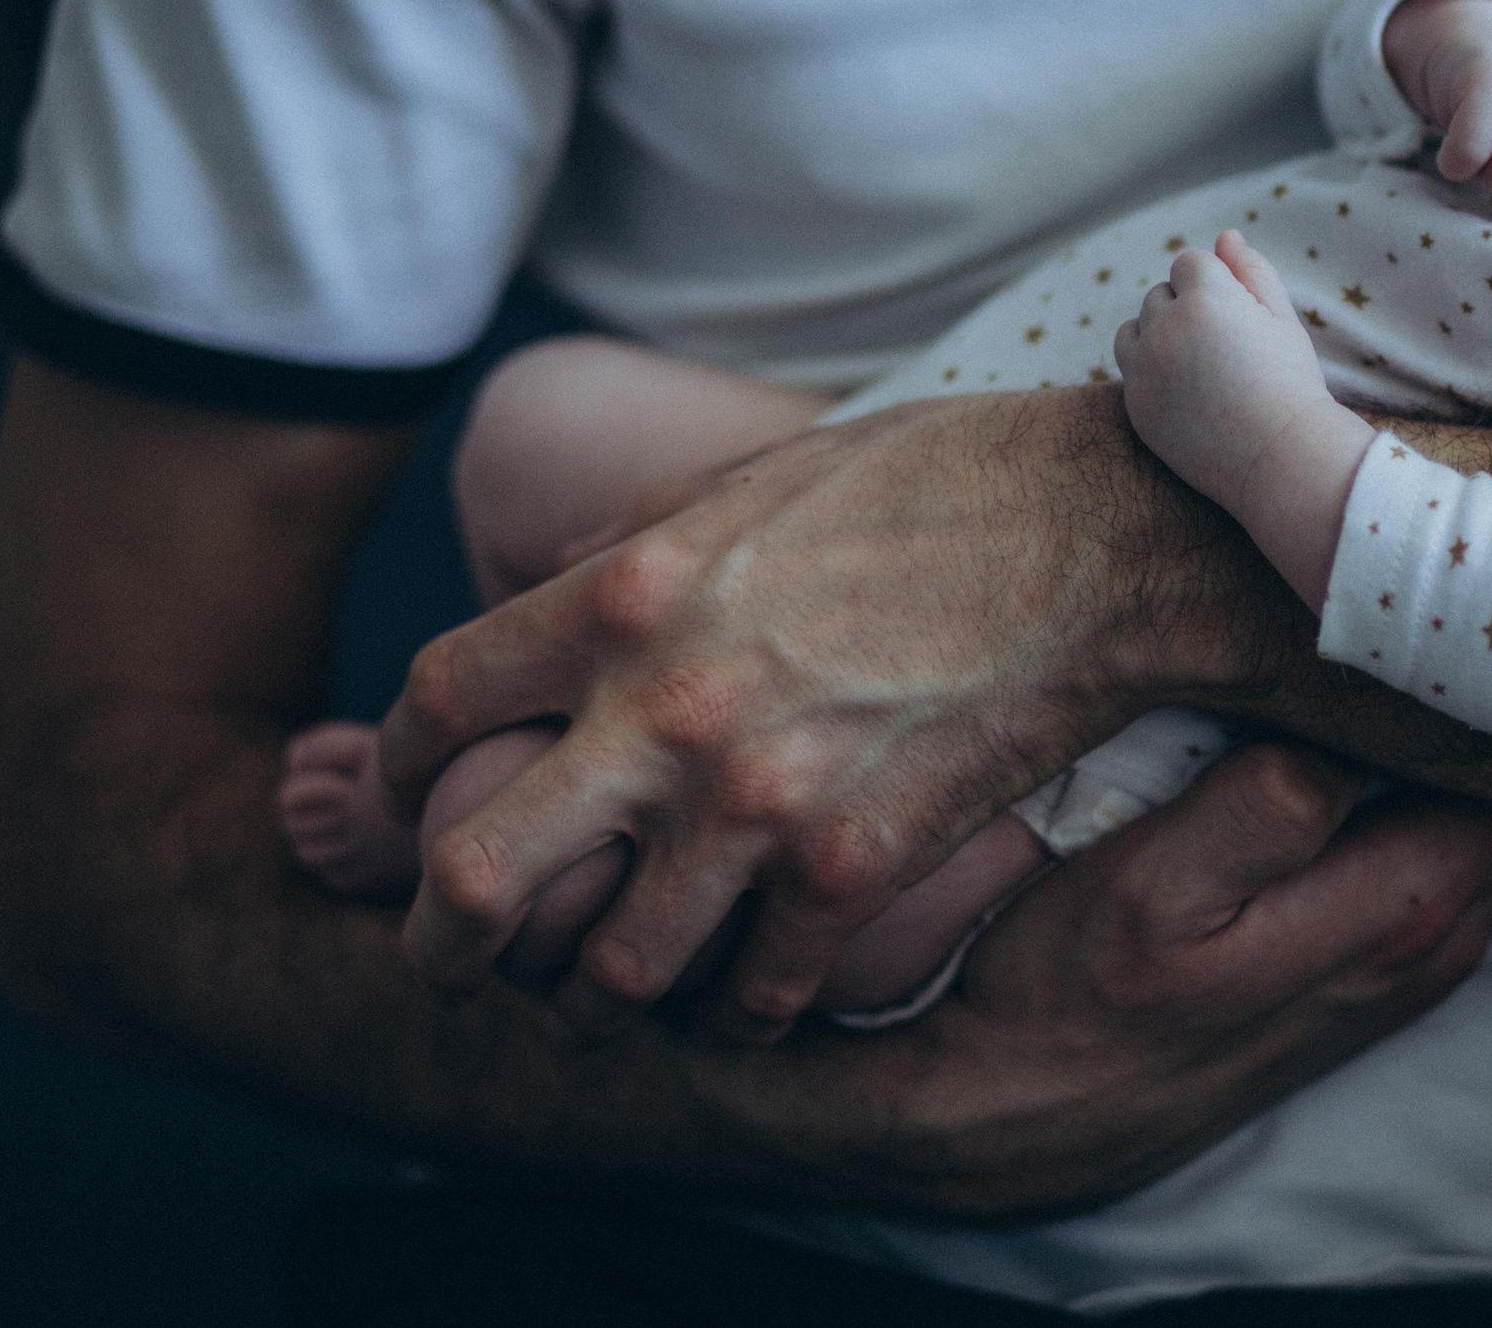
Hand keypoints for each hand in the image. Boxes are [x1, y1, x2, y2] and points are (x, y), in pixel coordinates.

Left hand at [374, 386, 1195, 1044]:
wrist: (1098, 536)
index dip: (392, 769)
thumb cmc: (936, 483)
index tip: (403, 799)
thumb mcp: (752, 478)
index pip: (436, 700)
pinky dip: (747, 1013)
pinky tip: (756, 999)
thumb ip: (637, 548)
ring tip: (617, 994)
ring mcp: (760, 799)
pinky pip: (762, 992)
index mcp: (626, 591)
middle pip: (474, 870)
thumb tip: (557, 597)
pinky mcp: (857, 865)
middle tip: (451, 959)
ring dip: (606, 995)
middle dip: (439, 938)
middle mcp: (667, 707)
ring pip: (615, 969)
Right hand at [845, 742, 1491, 1216]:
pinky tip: (1425, 723)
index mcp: (1402, 908)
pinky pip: (1460, 856)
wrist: (1008, 1121)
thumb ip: (1264, 809)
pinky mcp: (1369, 968)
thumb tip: (1363, 729)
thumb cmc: (1064, 993)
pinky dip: (1467, 789)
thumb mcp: (1145, 892)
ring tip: (1484, 621)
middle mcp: (1431, 942)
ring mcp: (1408, 962)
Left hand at [1114, 231, 1339, 514]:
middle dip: (1187, 309)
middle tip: (1228, 351)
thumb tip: (1226, 236)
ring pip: (1135, 328)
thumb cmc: (1291, 385)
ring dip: (1159, 335)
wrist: (1280, 460)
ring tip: (1202, 367)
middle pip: (1160, 294)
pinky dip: (1151, 373)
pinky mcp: (1135, 405)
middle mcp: (1165, 328)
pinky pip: (1131, 370)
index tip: (1241, 321)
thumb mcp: (1283, 320)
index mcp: (1206, 297)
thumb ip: (1252, 271)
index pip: (1190, 263)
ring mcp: (1144, 369)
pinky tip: (1189, 393)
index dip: (1218, 287)